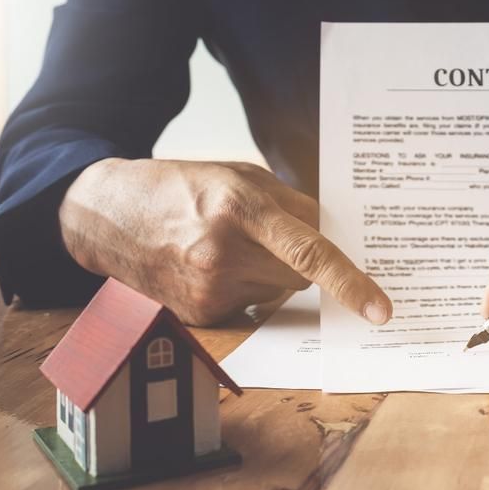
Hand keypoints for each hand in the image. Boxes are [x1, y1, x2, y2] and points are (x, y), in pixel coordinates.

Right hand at [59, 158, 391, 325]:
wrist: (107, 215)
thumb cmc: (181, 186)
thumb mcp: (240, 175)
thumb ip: (292, 204)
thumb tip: (337, 234)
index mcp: (240, 209)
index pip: (310, 254)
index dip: (351, 283)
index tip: (381, 309)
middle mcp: (224, 254)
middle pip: (300, 276)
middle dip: (299, 260)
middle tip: (270, 235)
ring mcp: (210, 289)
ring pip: (277, 292)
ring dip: (269, 273)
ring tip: (228, 245)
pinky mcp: (201, 314)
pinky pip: (251, 306)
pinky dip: (244, 288)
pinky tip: (211, 265)